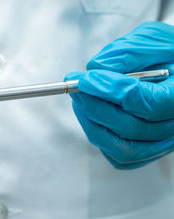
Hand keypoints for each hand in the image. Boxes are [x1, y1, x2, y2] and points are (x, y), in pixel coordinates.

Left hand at [65, 21, 173, 168]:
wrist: (172, 69)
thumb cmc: (166, 54)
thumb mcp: (151, 41)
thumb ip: (126, 54)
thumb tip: (95, 70)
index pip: (148, 103)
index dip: (111, 91)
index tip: (86, 79)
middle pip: (132, 128)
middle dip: (95, 107)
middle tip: (75, 87)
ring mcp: (162, 143)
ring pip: (122, 148)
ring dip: (92, 122)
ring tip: (80, 98)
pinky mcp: (145, 151)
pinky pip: (118, 155)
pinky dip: (99, 135)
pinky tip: (90, 113)